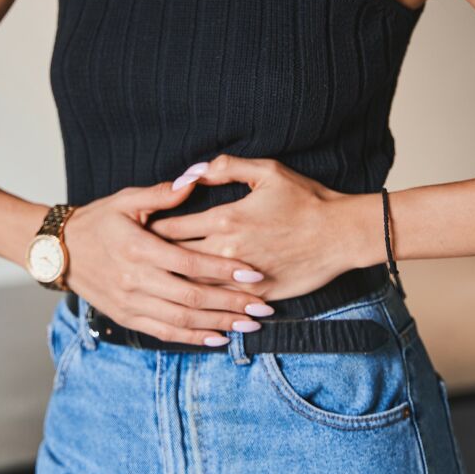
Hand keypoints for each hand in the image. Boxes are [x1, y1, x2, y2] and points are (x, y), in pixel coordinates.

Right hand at [61, 177, 273, 345]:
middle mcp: (136, 280)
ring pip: (182, 319)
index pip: (190, 263)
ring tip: (249, 325)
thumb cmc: (97, 220)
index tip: (254, 273)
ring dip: (219, 324)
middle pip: (192, 296)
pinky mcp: (127, 317)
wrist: (60, 250)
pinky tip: (218, 339)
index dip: (224, 270)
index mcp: (139, 248)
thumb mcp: (126, 199)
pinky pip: (165, 332)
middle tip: (262, 306)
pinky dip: (193, 338)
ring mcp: (131, 303)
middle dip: (231, 303)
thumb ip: (162, 194)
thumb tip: (193, 181)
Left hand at [147, 154, 358, 300]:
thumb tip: (191, 172)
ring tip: (152, 284)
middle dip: (154, 260)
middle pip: (176, 260)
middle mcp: (228, 252)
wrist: (341, 234)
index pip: (172, 228)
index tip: (136, 230)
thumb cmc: (305, 198)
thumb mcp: (266, 171)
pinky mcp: (259, 296)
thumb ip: (223, 167)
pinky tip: (187, 306)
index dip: (151, 229)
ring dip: (173, 285)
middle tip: (132, 260)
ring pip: (195, 287)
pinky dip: (203, 305)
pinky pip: (222, 305)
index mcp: (225, 219)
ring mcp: (243, 278)